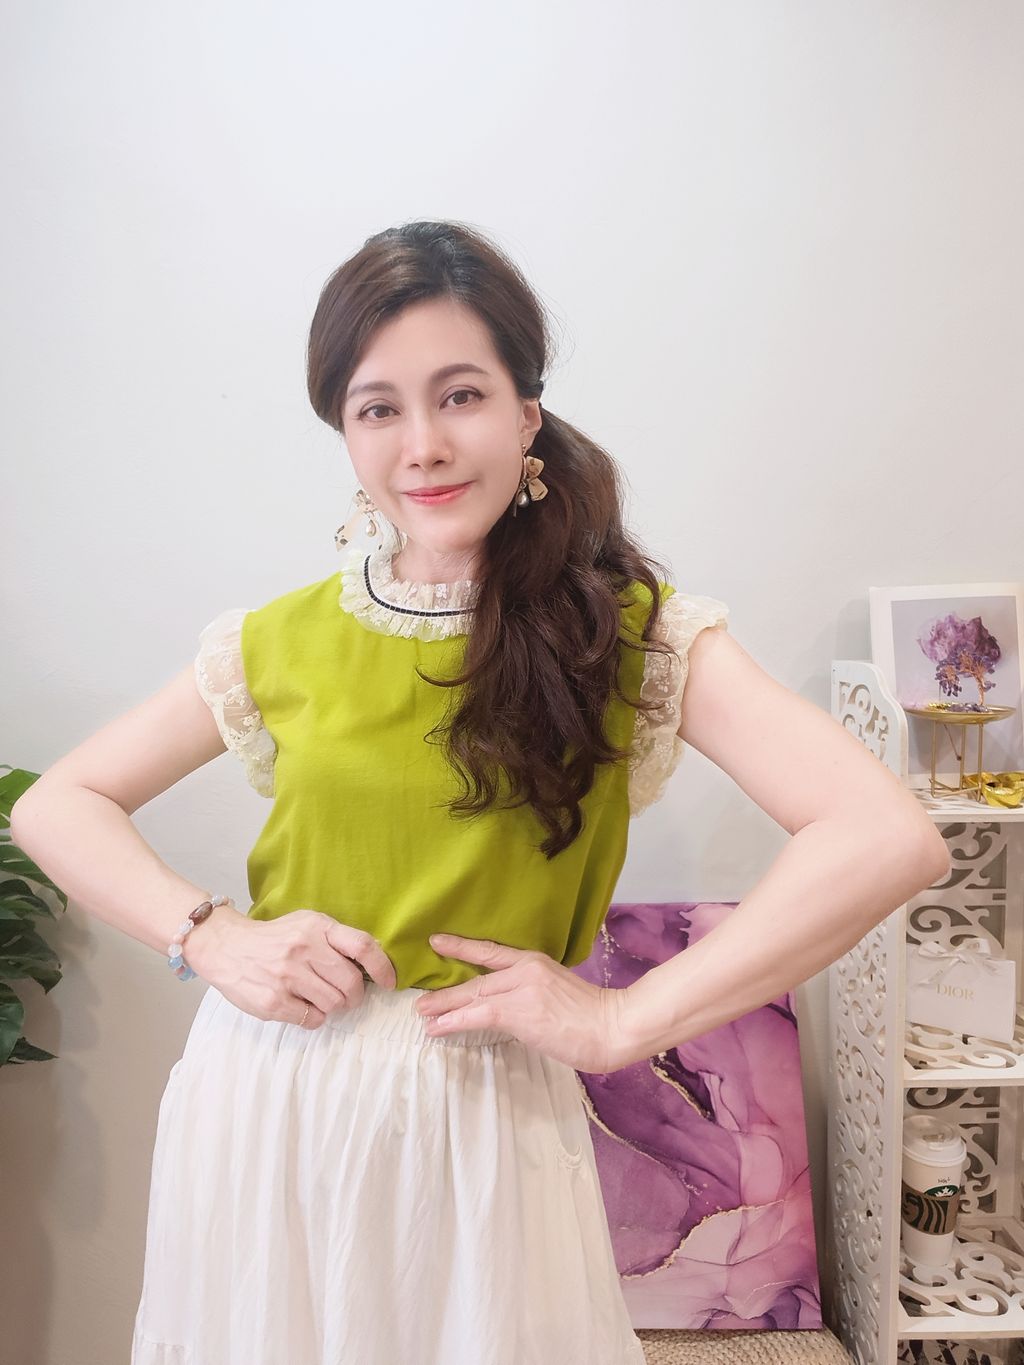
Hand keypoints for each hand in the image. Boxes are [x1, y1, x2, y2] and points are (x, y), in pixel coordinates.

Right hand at [185, 906, 396, 1028]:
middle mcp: (304, 949)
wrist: (226, 947)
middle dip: (355, 996)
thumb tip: (370, 964)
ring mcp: (288, 976)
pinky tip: (304, 1007)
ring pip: (334, 1003)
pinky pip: (312, 1018)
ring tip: (321, 999)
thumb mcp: (305, 925)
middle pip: (351, 982)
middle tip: (348, 997)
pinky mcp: (274, 1001)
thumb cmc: (273, 938)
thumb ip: (334, 940)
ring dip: (334, 1007)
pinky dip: (315, 1017)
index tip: (388, 982)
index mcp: (317, 927)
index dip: (382, 967)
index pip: (362, 946)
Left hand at [415, 933, 632, 1073]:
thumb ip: (534, 995)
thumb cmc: (594, 1017)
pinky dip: (452, 1021)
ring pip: (472, 996)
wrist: (613, 1025)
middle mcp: (524, 969)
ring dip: (443, 1006)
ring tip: (422, 1014)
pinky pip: (476, 1014)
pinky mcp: (518, 1010)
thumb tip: (513, 1011)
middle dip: (446, 990)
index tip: (438, 942)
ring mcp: (520, 988)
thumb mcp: (559, 995)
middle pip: (476, 979)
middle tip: (420, 999)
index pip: (492, 951)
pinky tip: (437, 1029)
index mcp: (535, 962)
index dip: (463, 947)